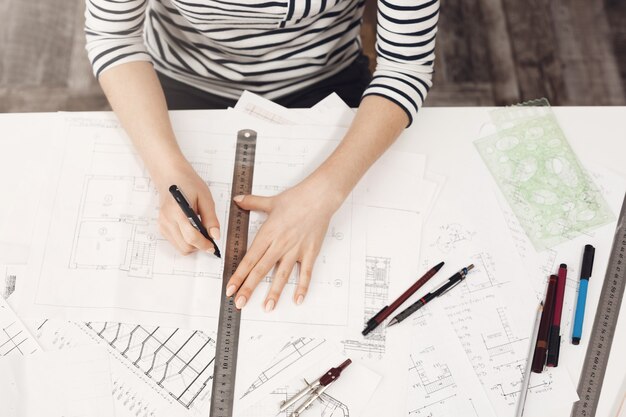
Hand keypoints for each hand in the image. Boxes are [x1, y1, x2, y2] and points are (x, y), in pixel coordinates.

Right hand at [156, 163, 219, 254]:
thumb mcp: (205, 198)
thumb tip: (215, 236)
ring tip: (200, 232)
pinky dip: (185, 241)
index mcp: (177, 211)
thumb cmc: (188, 184)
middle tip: (209, 238)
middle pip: (185, 246)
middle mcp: (167, 220)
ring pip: (180, 248)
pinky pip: (175, 243)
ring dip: (193, 245)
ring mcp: (162, 224)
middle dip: (199, 246)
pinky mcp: (161, 227)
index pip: (191, 237)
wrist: (171, 176)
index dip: (204, 244)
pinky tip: (191, 230)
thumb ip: (211, 218)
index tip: (213, 246)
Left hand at [225, 181, 340, 311]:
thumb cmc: (296, 198)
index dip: (239, 275)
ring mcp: (296, 250)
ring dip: (274, 292)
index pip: (249, 259)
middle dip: (249, 288)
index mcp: (268, 234)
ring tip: (267, 307)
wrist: (319, 197)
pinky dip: (302, 287)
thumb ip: (252, 203)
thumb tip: (237, 199)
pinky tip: (298, 299)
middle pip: (261, 270)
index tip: (230, 288)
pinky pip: (306, 273)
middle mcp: (280, 244)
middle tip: (240, 303)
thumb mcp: (271, 201)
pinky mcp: (310, 252)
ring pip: (282, 275)